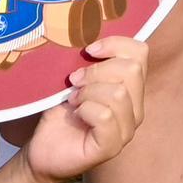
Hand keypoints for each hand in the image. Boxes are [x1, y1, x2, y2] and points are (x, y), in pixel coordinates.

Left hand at [25, 34, 148, 176]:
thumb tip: (87, 33)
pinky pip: (105, 116)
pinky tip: (76, 115)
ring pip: (119, 94)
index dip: (115, 44)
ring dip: (88, 92)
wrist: (42, 149)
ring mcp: (126, 130)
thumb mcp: (76, 80)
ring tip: (73, 100)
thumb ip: (89, 61)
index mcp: (131, 88)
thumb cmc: (60, 113)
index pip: (140, 52)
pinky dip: (85, 110)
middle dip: (96, 71)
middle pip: (132, 70)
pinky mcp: (111, 147)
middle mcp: (135, 109)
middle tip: (74, 81)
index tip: (89, 50)